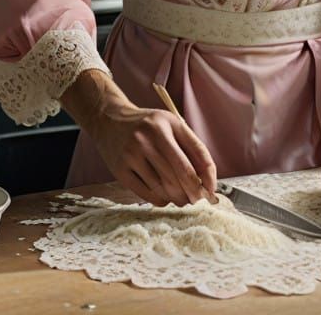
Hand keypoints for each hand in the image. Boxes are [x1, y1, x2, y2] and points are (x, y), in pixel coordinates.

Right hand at [62, 71, 217, 206]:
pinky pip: (146, 193)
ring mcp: (132, 154)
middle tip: (197, 199)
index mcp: (165, 124)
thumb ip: (191, 146)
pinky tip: (165, 197)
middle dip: (193, 192)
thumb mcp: (171, 124)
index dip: (208, 176)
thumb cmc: (147, 124)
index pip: (195, 154)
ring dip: (177, 198)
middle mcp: (148, 138)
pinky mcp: (120, 170)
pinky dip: (160, 200)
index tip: (212, 190)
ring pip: (164, 188)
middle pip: (180, 175)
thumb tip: (208, 178)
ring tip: (182, 199)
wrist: (109, 120)